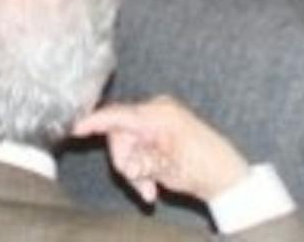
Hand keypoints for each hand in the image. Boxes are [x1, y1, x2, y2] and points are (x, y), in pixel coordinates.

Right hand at [73, 95, 249, 205]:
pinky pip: (138, 147)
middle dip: (124, 163)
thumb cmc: (203, 168)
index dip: (95, 122)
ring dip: (134, 171)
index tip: (76, 129)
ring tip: (149, 191)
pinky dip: (141, 167)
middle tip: (139, 185)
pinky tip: (151, 185)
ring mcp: (159, 120)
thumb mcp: (168, 168)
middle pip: (119, 135)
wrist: (227, 177)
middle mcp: (157, 112)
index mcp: (159, 115)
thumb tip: (125, 165)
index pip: (119, 115)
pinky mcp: (160, 131)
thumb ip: (141, 162)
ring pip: (127, 145)